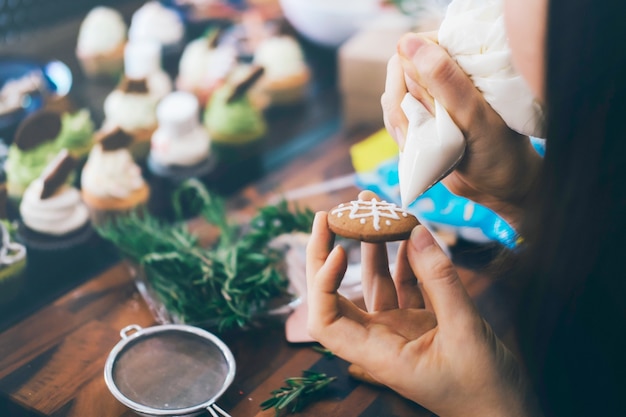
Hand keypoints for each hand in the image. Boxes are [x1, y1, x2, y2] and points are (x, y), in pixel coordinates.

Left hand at [306, 199, 536, 415]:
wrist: (507, 413)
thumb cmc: (484, 389)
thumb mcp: (465, 331)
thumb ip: (441, 280)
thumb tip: (416, 231)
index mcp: (377, 355)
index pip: (324, 320)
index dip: (322, 283)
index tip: (339, 250)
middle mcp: (379, 340)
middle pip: (336, 295)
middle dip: (328, 254)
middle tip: (330, 214)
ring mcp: (398, 329)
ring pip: (373, 282)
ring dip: (370, 246)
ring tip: (370, 206)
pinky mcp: (419, 321)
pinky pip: (403, 284)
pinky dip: (402, 258)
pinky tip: (404, 234)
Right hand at [381, 32, 541, 229]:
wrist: (496, 184)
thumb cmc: (497, 149)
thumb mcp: (473, 114)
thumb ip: (444, 79)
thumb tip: (408, 43)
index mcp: (462, 56)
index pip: (416, 48)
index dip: (409, 79)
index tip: (421, 111)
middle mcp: (443, 68)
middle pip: (398, 74)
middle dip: (402, 107)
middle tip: (418, 134)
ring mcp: (430, 91)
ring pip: (393, 96)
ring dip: (400, 123)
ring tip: (421, 143)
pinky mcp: (420, 111)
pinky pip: (394, 115)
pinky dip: (399, 132)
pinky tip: (414, 146)